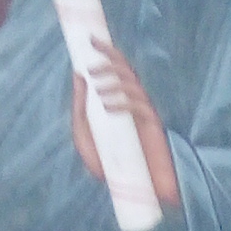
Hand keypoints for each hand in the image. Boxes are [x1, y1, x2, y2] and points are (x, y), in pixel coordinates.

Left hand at [69, 38, 177, 211]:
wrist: (133, 191)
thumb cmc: (111, 166)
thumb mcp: (86, 138)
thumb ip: (80, 110)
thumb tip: (77, 77)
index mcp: (119, 99)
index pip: (115, 68)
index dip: (106, 50)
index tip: (90, 39)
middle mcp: (133, 101)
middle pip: (125, 69)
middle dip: (109, 62)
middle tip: (91, 67)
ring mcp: (144, 112)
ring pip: (132, 84)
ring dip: (114, 83)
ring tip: (98, 93)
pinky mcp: (153, 125)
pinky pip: (139, 105)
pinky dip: (122, 103)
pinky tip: (108, 108)